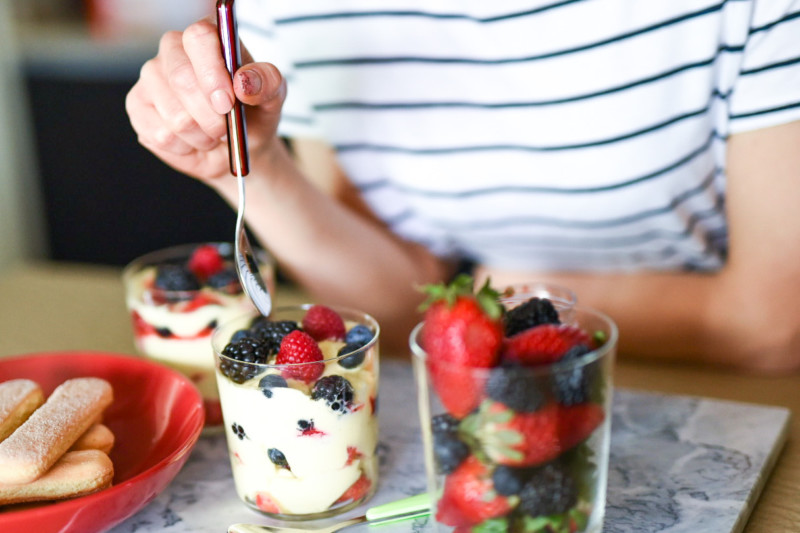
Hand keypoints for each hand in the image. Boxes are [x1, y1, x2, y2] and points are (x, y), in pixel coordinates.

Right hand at [125, 19, 286, 181]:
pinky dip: (186, 147)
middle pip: (181, 78)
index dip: (212, 72)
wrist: (237, 148)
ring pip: (174, 115)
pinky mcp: (138, 107)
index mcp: (207, 38)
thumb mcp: (273, 97)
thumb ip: (267, 82)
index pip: (199, 37)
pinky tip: (194, 141)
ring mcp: (151, 78)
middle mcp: (173, 51)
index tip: (228, 102)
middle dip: (211, 115)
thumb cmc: (253, 114)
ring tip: (213, 134)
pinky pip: (161, 135)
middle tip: (226, 127)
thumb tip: (244, 81)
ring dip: (203, 136)